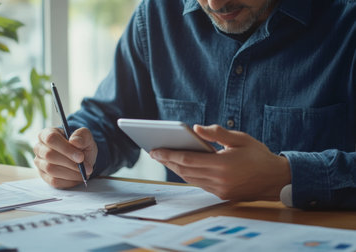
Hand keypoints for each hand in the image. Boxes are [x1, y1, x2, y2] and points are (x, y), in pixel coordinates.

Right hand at [34, 127, 96, 188]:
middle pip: (49, 155)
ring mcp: (40, 163)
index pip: (51, 139)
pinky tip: (78, 178)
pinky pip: (54, 181)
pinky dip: (69, 181)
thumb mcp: (85, 137)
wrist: (81, 157)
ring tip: (84, 173)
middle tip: (87, 168)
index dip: (66, 148)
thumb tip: (75, 141)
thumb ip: (82, 136)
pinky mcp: (44, 176)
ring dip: (71, 173)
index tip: (81, 157)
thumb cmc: (80, 144)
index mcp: (46, 134)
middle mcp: (39, 148)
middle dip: (70, 163)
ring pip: (51, 169)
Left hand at [150, 125, 290, 200]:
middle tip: (154, 153)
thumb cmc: (259, 155)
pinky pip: (199, 184)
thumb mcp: (240, 139)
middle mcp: (219, 180)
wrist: (277, 179)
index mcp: (222, 165)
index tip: (155, 150)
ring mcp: (220, 190)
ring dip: (176, 169)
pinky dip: (188, 175)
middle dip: (168, 161)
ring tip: (165, 159)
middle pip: (185, 170)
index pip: (188, 159)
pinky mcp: (222, 195)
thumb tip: (195, 128)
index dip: (169, 155)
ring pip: (190, 179)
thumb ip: (217, 133)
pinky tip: (182, 167)